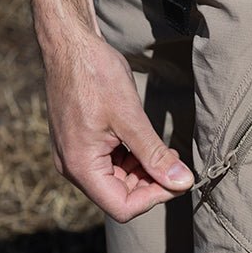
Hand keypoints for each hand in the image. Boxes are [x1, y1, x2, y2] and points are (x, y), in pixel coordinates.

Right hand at [41, 30, 193, 222]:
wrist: (69, 44)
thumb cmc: (95, 75)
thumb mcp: (131, 118)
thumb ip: (155, 155)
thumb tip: (182, 183)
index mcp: (81, 166)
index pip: (123, 208)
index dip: (154, 198)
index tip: (176, 178)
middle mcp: (74, 167)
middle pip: (121, 197)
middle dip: (151, 183)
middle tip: (174, 161)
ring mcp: (75, 156)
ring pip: (118, 182)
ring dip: (144, 171)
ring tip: (164, 151)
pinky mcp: (81, 145)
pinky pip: (110, 164)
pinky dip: (132, 159)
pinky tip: (148, 143)